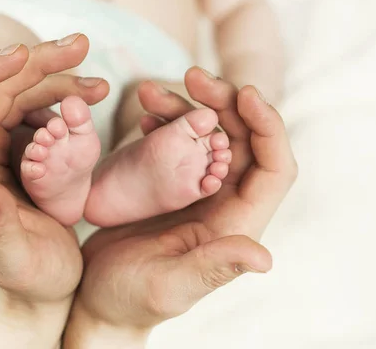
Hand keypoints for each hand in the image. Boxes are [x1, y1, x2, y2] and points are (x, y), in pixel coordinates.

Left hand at [0, 35, 108, 346]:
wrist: (41, 286)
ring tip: (98, 84)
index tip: (25, 54)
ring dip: (55, 79)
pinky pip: (35, 109)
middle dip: (35, 64)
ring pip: (16, 94)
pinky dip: (63, 98)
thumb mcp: (15, 260)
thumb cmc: (29, 279)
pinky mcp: (15, 150)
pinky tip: (92, 99)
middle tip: (80, 48)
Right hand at [64, 68, 296, 346]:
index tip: (244, 93)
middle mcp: (224, 203)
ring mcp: (196, 191)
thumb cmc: (133, 299)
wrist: (101, 297)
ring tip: (149, 91)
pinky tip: (143, 114)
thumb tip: (264, 258)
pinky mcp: (170, 185)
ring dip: (187, 108)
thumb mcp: (172, 286)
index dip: (269, 127)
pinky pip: (177, 143)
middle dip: (223, 103)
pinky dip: (164, 123)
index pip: (274, 169)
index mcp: (237, 225)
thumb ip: (214, 267)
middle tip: (191, 76)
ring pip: (208, 136)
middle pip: (243, 140)